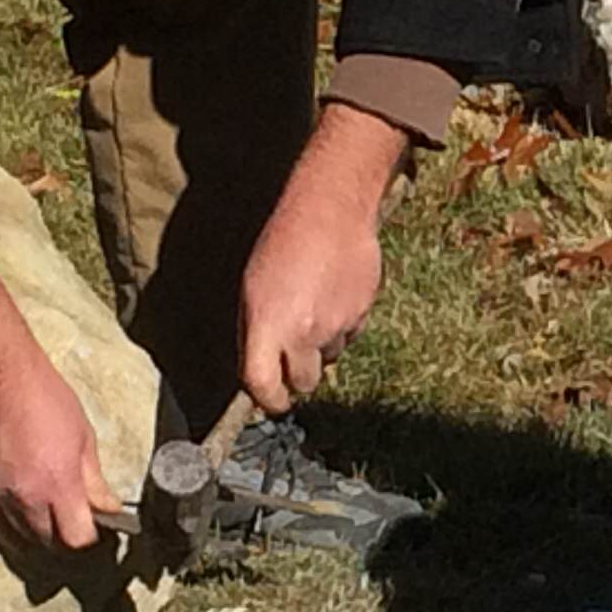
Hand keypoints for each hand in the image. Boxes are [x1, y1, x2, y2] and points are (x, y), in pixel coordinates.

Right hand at [0, 251, 119, 551]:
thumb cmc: (45, 399)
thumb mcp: (84, 438)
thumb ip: (94, 481)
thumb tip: (108, 508)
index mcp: (58, 484)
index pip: (77, 539)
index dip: (92, 540)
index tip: (101, 532)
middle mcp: (26, 498)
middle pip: (51, 546)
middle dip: (70, 542)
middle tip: (82, 528)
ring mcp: (0, 498)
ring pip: (25, 543)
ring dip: (45, 540)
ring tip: (59, 524)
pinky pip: (0, 531)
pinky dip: (17, 533)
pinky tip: (31, 521)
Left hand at [240, 103, 407, 414]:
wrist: (330, 210)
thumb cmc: (281, 245)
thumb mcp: (250, 289)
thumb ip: (254, 335)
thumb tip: (259, 372)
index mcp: (266, 325)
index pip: (263, 387)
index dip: (268, 400)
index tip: (270, 400)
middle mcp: (303, 332)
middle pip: (304, 383)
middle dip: (298, 375)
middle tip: (293, 349)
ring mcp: (336, 325)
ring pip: (329, 358)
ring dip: (321, 345)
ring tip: (314, 305)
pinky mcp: (361, 314)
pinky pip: (349, 335)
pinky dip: (341, 324)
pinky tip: (333, 294)